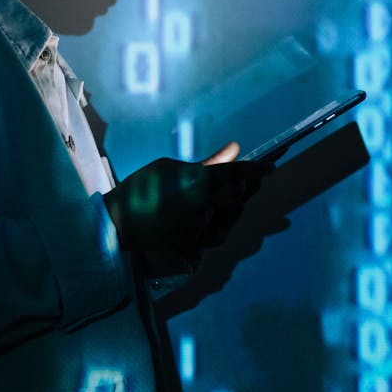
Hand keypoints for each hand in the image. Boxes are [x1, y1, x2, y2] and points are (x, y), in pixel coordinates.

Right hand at [102, 145, 270, 253]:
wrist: (119, 224)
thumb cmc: (141, 188)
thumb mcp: (170, 167)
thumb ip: (206, 163)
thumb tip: (234, 150)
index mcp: (194, 183)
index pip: (234, 173)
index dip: (255, 170)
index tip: (271, 166)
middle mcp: (201, 207)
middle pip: (237, 195)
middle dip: (248, 185)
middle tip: (256, 177)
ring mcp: (199, 227)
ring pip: (231, 214)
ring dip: (237, 202)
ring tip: (238, 191)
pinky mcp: (195, 242)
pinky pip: (220, 231)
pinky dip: (224, 220)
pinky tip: (221, 212)